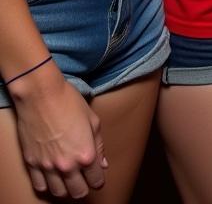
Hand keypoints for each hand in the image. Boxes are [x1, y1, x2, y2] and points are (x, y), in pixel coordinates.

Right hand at [14, 71, 106, 198]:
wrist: (41, 96)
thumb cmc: (70, 103)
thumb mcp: (93, 121)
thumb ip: (99, 145)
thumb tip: (103, 164)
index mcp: (86, 154)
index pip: (96, 180)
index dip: (99, 180)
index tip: (98, 177)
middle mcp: (67, 165)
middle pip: (77, 192)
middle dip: (84, 188)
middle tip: (85, 182)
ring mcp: (47, 166)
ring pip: (58, 192)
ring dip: (66, 190)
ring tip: (69, 181)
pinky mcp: (31, 163)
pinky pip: (39, 186)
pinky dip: (47, 186)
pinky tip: (52, 180)